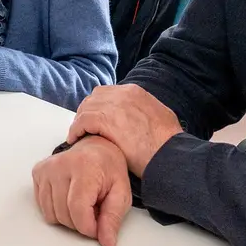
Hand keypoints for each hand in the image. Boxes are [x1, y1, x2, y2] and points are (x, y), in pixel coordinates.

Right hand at [31, 136, 132, 245]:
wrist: (96, 147)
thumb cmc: (109, 169)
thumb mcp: (121, 193)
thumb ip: (113, 218)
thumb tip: (107, 242)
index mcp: (84, 167)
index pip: (78, 210)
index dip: (89, 228)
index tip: (98, 227)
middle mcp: (61, 165)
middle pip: (64, 215)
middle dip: (81, 223)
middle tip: (93, 210)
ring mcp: (47, 168)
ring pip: (52, 215)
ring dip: (68, 218)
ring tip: (82, 203)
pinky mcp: (38, 172)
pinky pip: (43, 207)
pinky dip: (57, 209)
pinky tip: (68, 197)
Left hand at [67, 84, 182, 177]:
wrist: (170, 153)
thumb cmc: (168, 142)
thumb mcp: (159, 116)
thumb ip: (143, 111)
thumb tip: (137, 118)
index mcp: (134, 92)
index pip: (107, 93)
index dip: (98, 107)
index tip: (94, 119)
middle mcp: (122, 94)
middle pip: (94, 98)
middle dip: (87, 112)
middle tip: (84, 127)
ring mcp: (113, 105)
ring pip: (86, 108)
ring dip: (80, 121)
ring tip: (78, 134)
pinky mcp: (105, 120)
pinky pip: (82, 122)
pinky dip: (76, 130)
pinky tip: (75, 139)